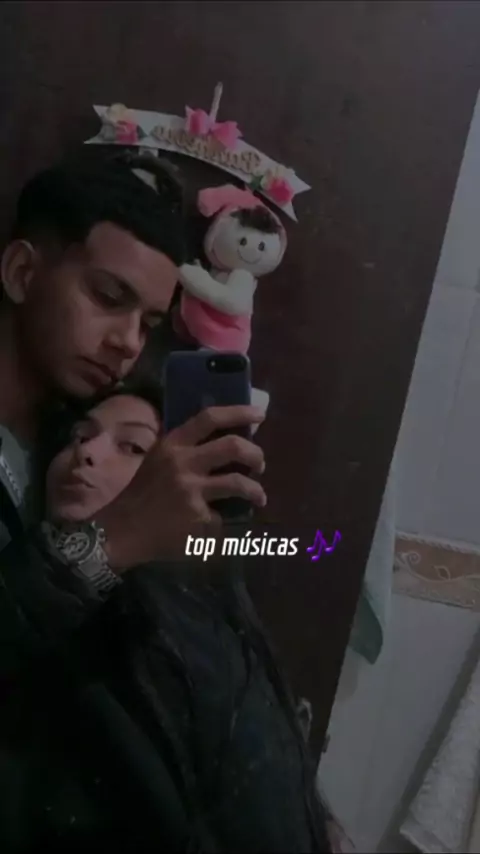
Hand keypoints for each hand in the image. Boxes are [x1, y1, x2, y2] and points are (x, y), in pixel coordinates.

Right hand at [97, 405, 265, 570]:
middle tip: (260, 465)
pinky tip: (217, 526)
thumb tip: (226, 442)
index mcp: (173, 444)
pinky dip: (223, 521)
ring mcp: (191, 489)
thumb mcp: (158, 459)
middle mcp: (183, 462)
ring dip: (255, 491)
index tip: (259, 414)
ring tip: (259, 497)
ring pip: (238, 483)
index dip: (239, 412)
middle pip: (233, 446)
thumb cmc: (142, 493)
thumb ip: (186, 449)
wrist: (121, 530)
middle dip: (255, 454)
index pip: (209, 417)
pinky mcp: (197, 516)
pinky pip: (222, 515)